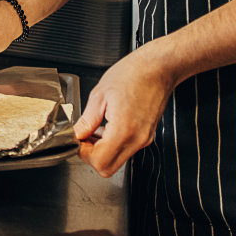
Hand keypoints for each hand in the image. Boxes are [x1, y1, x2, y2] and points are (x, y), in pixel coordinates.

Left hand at [73, 44, 178, 177]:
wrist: (158, 67)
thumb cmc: (133, 74)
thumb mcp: (100, 94)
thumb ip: (87, 120)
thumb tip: (77, 134)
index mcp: (124, 130)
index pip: (99, 161)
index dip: (83, 152)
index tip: (78, 139)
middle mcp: (137, 139)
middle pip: (108, 168)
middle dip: (92, 156)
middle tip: (84, 137)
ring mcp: (144, 139)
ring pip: (117, 160)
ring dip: (102, 150)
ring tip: (95, 128)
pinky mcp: (147, 135)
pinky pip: (126, 149)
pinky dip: (113, 143)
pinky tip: (107, 125)